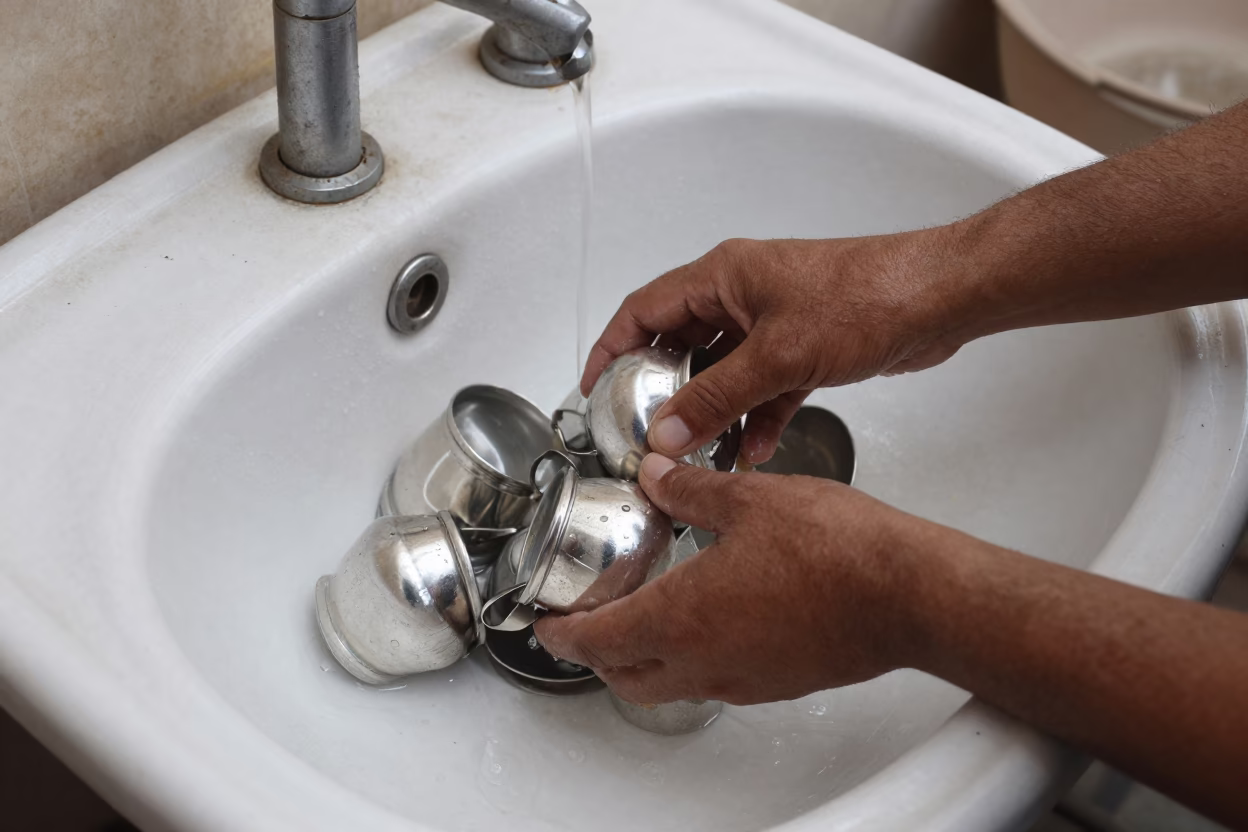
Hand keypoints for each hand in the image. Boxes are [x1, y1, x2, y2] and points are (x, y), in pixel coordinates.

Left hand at [534, 454, 953, 704]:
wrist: (907, 595)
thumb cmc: (838, 551)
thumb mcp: (749, 499)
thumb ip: (690, 489)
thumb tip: (655, 473)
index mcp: (682, 617)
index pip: (595, 641)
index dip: (560, 634)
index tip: (545, 623)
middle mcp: (705, 661)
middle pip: (624, 677)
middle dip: (595, 654)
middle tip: (588, 621)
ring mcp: (742, 680)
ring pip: (669, 685)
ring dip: (642, 660)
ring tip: (644, 615)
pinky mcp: (776, 682)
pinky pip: (714, 681)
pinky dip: (691, 658)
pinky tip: (710, 617)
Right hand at [580, 229, 974, 463]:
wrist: (937, 299)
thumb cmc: (865, 298)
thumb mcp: (777, 356)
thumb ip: (717, 399)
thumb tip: (666, 433)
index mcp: (723, 277)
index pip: (645, 310)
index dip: (612, 348)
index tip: (594, 388)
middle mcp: (742, 295)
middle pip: (681, 344)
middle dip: (663, 390)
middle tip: (644, 430)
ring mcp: (773, 321)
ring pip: (723, 371)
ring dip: (711, 412)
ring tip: (695, 453)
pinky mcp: (803, 347)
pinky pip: (762, 387)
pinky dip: (754, 417)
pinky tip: (751, 450)